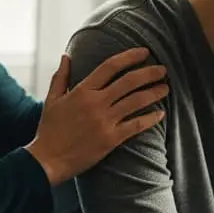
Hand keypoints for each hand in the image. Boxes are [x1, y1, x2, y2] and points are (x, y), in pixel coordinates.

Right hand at [25, 48, 167, 184]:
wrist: (47, 160)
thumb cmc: (49, 130)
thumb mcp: (52, 99)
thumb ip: (61, 76)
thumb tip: (67, 56)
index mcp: (82, 91)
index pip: (110, 66)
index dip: (130, 57)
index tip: (144, 52)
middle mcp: (95, 103)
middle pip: (129, 81)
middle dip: (149, 73)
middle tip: (163, 69)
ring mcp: (104, 121)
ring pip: (136, 101)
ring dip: (154, 93)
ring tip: (166, 88)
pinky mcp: (111, 139)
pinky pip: (136, 125)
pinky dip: (150, 118)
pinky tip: (161, 114)